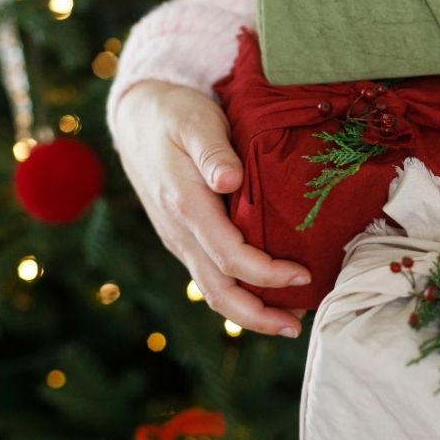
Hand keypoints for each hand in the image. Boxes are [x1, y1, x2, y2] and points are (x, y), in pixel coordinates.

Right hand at [113, 80, 311, 336]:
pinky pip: (210, 278)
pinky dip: (239, 294)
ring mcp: (180, 240)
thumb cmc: (174, 113)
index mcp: (186, 205)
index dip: (267, 274)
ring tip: (289, 320)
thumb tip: (230, 180)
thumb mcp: (195, 119)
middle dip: (258, 316)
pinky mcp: (184, 240)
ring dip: (249, 313)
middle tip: (298, 325)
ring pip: (212, 292)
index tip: (303, 275)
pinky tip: (266, 295)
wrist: (136, 117)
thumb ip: (213, 150)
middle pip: (218, 292)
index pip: (230, 256)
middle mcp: (180, 232)